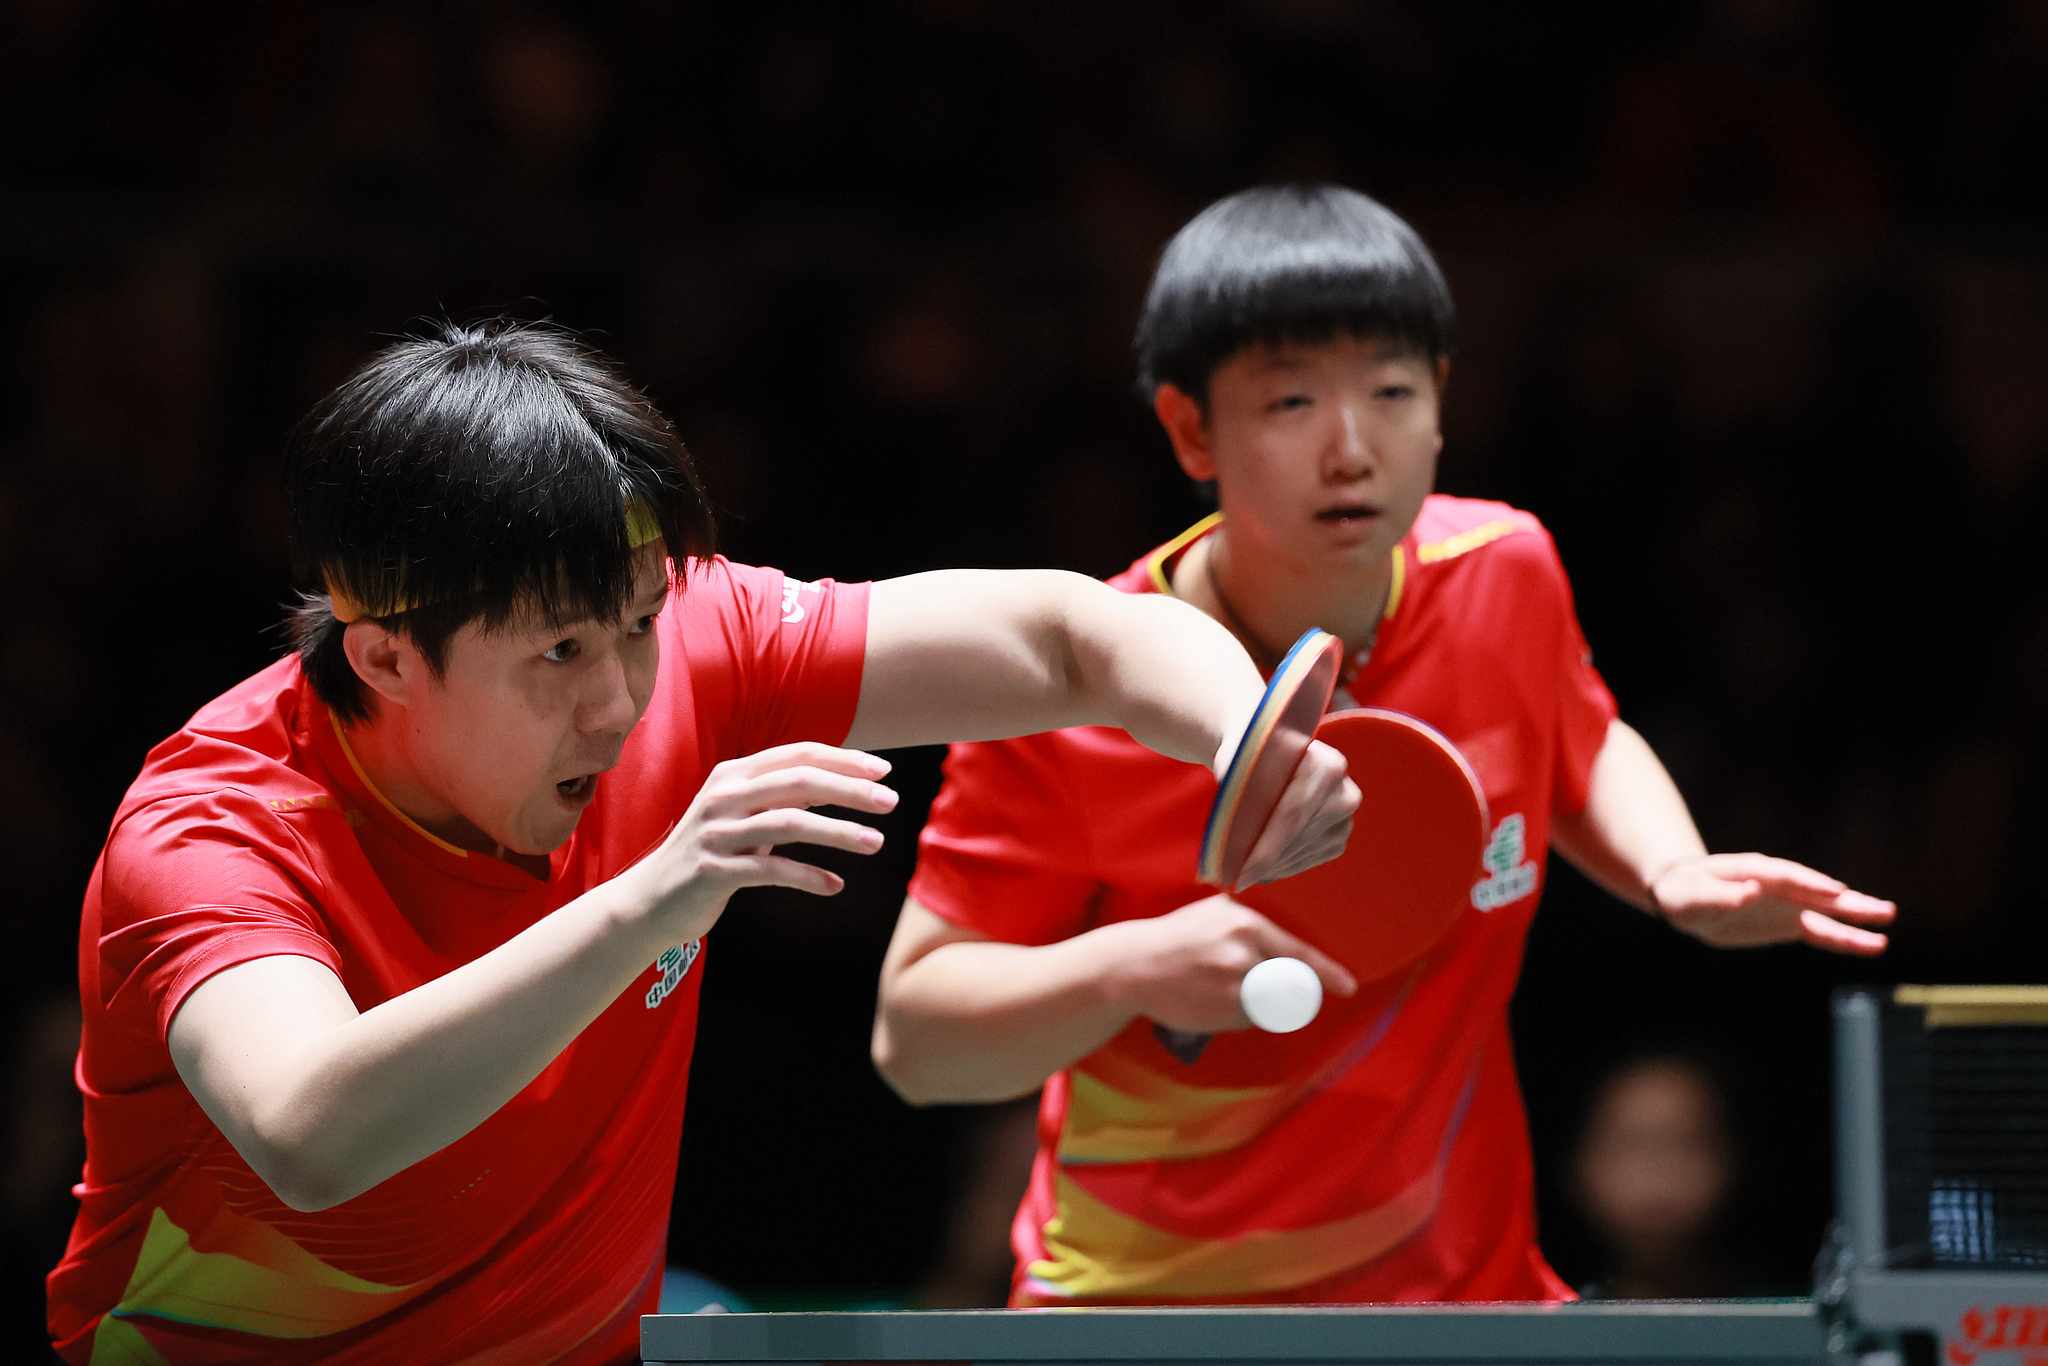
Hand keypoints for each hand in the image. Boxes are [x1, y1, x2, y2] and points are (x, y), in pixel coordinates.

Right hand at [626, 742, 899, 941]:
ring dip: (838, 832)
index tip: (884, 771)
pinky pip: (770, 871)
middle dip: (849, 790)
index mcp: (734, 774)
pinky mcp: (713, 872)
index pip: (797, 755)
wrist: (649, 901)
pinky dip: (808, 876)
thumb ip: (780, 795)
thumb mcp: (741, 814)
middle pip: (798, 781)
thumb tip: (840, 781)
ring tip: (875, 842)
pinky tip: (835, 885)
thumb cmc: (711, 853)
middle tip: (891, 802)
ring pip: (789, 823)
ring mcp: (717, 834)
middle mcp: (724, 797)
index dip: (843, 759)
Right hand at [1102, 894, 1357, 1033]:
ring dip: (1255, 1001)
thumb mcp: (1215, 910)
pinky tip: (1211, 998)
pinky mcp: (1219, 1015)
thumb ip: (1250, 918)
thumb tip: (1287, 932)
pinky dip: (1236, 1014)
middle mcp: (1243, 957)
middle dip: (1283, 990)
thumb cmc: (1177, 934)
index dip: (1327, 973)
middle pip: (1286, 984)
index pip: (1298, 953)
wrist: (1133, 965)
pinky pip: (1245, 1020)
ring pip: (1266, 1005)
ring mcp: (1231, 989)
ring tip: (1222, 986)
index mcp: (1246, 926)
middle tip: (1268, 986)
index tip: (1348, 987)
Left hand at [1234, 739, 1358, 889]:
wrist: (1269, 744)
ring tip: (1242, 871)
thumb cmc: (1248, 752)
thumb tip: (1236, 850)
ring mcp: (1345, 817)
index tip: (1240, 877)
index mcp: (1325, 765)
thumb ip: (1247, 800)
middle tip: (1231, 879)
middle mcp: (1344, 792)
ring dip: (1270, 867)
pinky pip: (1308, 860)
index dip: (1265, 851)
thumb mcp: (1243, 763)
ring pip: (1302, 854)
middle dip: (1262, 863)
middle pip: (1297, 838)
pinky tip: (1263, 864)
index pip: (1291, 816)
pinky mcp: (1339, 836)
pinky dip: (1282, 865)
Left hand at [1649, 853, 1894, 954]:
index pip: (1787, 877)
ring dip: (1855, 919)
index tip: (1835, 891)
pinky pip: (1820, 932)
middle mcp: (1778, 886)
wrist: (1685, 900)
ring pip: (1826, 912)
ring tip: (1887, 923)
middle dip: (1848, 901)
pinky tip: (1870, 945)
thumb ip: (1720, 894)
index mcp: (1754, 871)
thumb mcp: (1693, 895)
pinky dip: (1843, 939)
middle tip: (1883, 910)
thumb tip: (1750, 890)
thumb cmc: (1685, 892)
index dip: (1810, 883)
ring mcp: (1787, 904)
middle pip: (1817, 892)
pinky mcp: (1788, 924)